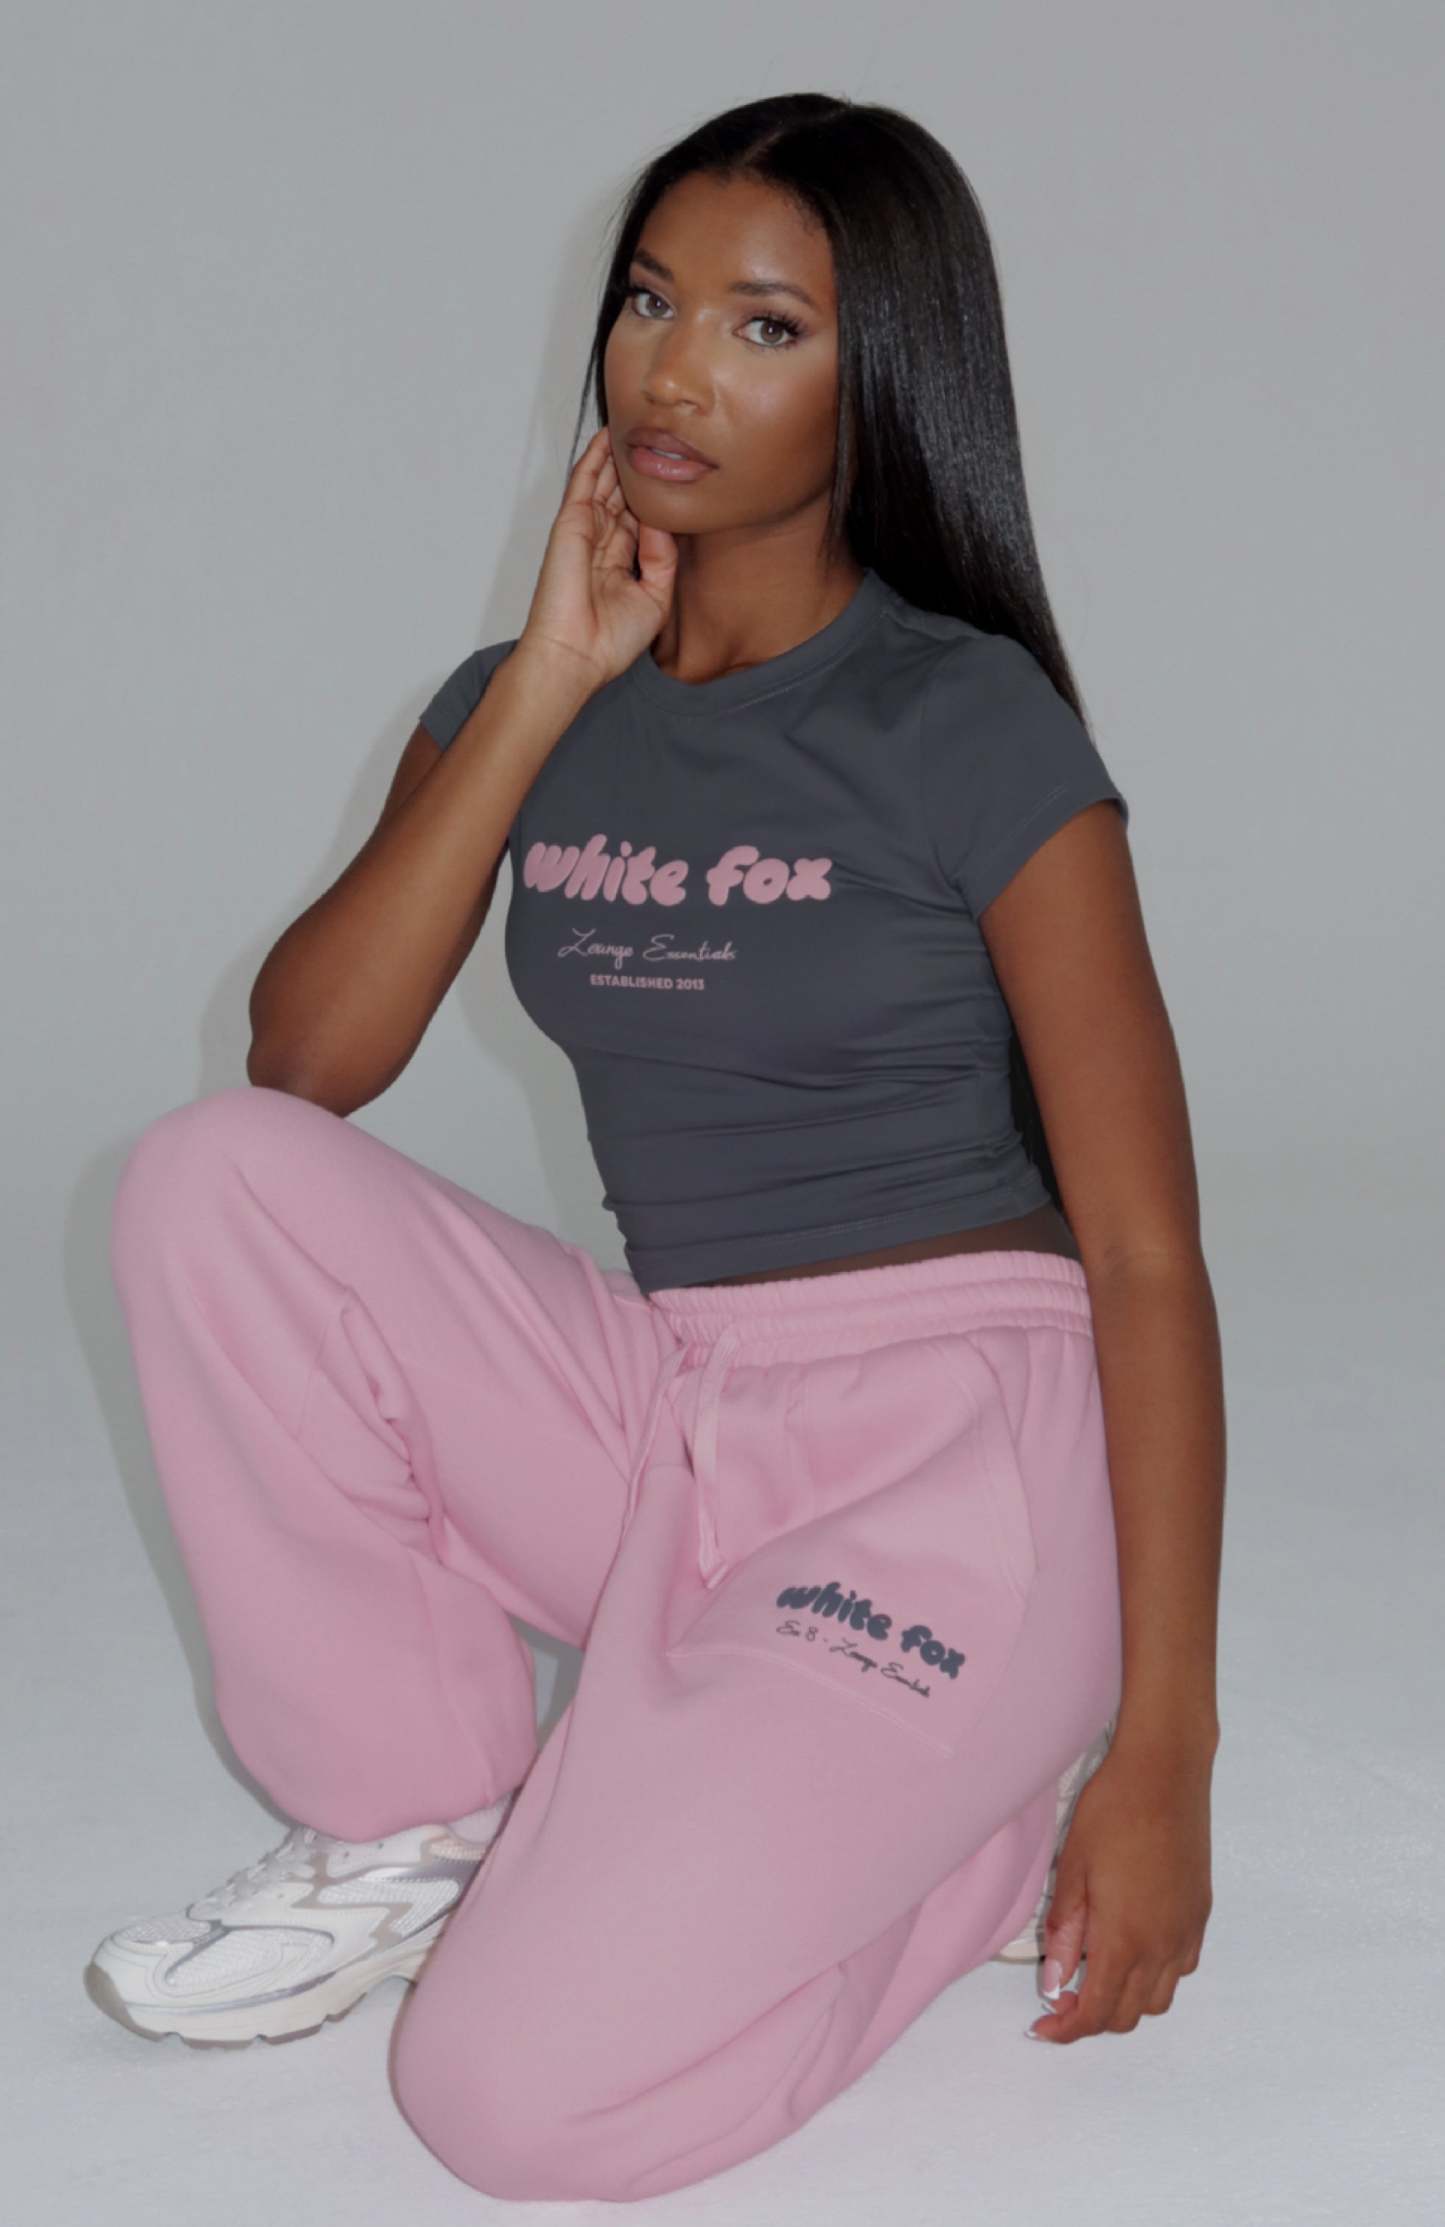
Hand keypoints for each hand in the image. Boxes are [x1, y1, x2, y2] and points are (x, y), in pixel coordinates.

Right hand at [517, 426, 678, 695]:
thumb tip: (663, 520)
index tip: (676, 477)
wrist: (576, 655)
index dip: (655, 501)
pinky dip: (593, 457)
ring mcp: (584, 532)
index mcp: (619, 565)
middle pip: (622, 498)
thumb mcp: (655, 599)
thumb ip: (663, 558)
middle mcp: (601, 546)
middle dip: (636, 473)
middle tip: (656, 441)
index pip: (640, 522)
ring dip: (617, 457)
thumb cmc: (609, 642)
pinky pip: (583, 482)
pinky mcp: (570, 524)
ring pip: (605, 484)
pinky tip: (607, 436)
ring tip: (636, 427)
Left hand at [1025, 1733, 1214, 2042]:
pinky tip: (1131, 1949)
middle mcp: (1164, 1946)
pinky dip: (1153, 1978)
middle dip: (1093, 2018)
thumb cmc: (1112, 1811)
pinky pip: (1180, 1970)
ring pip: (1159, 1999)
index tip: (1042, 2028)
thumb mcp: (1073, 1868)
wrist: (1166, 1773)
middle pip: (1130, 2015)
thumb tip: (1054, 1984)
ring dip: (1126, 2001)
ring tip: (1094, 1973)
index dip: (1068, 2030)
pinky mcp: (1200, 1915)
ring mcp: (1188, 1932)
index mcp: (1126, 1939)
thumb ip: (1064, 1933)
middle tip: (1061, 1996)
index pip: (1098, 2011)